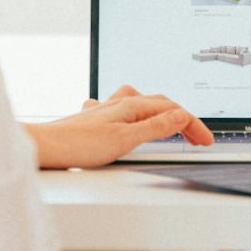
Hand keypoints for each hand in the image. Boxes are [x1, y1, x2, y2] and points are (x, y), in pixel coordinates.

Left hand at [24, 85, 212, 168]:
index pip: (172, 111)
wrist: (44, 147)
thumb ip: (155, 127)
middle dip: (182, 119)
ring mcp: (106, 110)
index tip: (206, 140)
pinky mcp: (95, 120)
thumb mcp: (125, 140)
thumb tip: (181, 116)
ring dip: (161, 112)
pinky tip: (129, 121)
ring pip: (141, 103)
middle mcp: (119, 103)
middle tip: (197, 138)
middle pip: (160, 104)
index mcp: (131, 105)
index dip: (193, 125)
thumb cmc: (78, 145)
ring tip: (171, 123)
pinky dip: (137, 115)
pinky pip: (123, 110)